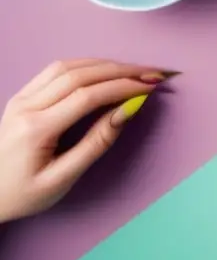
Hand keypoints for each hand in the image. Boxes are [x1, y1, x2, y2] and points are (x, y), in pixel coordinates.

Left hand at [0, 59, 162, 222]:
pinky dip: (85, 65)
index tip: (152, 86)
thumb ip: (95, 144)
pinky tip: (103, 71)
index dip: (123, 86)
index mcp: (35, 129)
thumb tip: (126, 111)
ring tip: (133, 70)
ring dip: (104, 64)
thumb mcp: (61, 180)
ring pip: (67, 66)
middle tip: (153, 72)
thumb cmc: (23, 195)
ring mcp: (20, 98)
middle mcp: (25, 106)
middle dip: (121, 70)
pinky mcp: (20, 96)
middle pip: (80, 75)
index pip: (87, 96)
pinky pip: (55, 70)